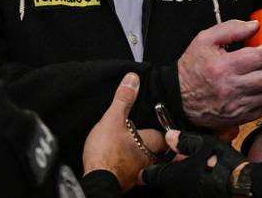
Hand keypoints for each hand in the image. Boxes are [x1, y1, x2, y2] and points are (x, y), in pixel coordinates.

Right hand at [83, 73, 165, 190]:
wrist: (95, 181)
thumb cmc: (106, 153)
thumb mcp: (113, 119)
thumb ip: (124, 99)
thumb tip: (133, 79)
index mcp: (151, 144)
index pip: (165, 134)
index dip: (162, 126)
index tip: (157, 119)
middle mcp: (149, 160)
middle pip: (157, 147)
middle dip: (150, 139)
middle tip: (141, 129)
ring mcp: (138, 172)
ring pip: (145, 158)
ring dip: (139, 151)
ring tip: (130, 142)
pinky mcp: (126, 180)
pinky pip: (132, 168)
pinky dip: (128, 162)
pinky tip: (119, 157)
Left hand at [143, 130, 248, 197]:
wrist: (241, 185)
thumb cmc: (219, 163)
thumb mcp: (201, 144)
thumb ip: (182, 140)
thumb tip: (169, 136)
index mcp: (171, 176)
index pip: (149, 175)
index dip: (147, 169)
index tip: (147, 166)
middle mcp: (175, 191)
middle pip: (165, 181)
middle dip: (170, 171)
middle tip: (179, 160)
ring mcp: (187, 197)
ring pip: (179, 186)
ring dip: (183, 177)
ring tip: (196, 166)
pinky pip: (191, 191)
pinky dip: (194, 183)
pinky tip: (204, 175)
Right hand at [178, 20, 261, 127]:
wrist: (178, 97)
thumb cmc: (192, 66)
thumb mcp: (205, 39)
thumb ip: (232, 28)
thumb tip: (255, 26)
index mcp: (224, 66)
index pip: (260, 57)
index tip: (259, 50)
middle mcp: (232, 88)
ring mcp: (236, 106)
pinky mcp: (238, 118)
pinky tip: (258, 89)